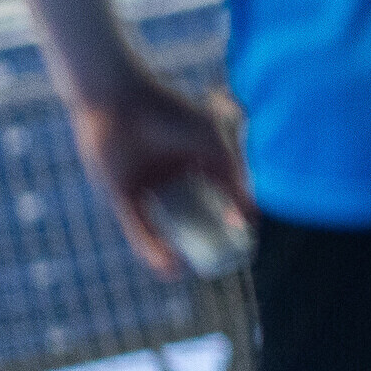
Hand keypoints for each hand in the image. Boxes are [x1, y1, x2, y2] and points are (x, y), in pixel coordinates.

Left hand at [71, 64, 249, 280]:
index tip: (244, 237)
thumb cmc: (170, 112)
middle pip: (192, 214)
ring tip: (190, 270)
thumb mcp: (213, 142)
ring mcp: (146, 186)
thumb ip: (234, 175)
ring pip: (164, 226)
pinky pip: (137, 226)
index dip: (232, 217)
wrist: (120, 100)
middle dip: (205, 239)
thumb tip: (250, 213)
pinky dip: (150, 246)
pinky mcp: (121, 194)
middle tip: (219, 258)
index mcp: (196, 160)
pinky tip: (165, 263)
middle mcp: (171, 176)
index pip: (219, 195)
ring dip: (176, 250)